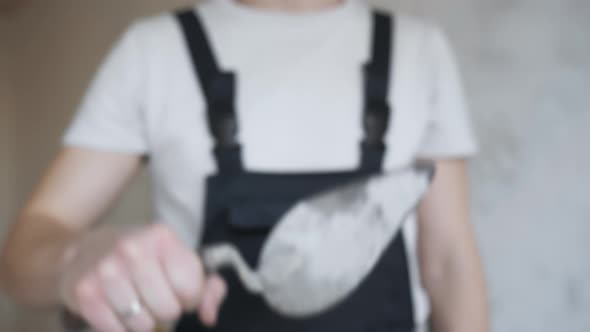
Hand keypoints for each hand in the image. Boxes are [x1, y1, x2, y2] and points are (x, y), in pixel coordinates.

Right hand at [58, 223, 226, 331]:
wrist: (88, 250)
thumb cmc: (145, 259)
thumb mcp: (179, 261)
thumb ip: (209, 288)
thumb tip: (210, 316)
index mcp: (162, 236)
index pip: (191, 288)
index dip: (189, 297)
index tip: (177, 289)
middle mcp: (132, 248)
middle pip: (168, 309)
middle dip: (166, 309)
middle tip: (154, 296)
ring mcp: (106, 270)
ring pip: (143, 325)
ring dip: (143, 321)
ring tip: (136, 302)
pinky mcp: (85, 292)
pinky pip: (116, 331)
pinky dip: (121, 329)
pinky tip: (118, 310)